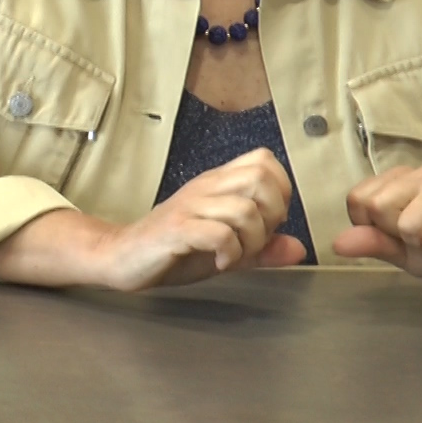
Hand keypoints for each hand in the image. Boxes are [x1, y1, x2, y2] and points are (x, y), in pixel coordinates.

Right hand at [93, 148, 308, 290]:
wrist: (122, 256)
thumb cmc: (173, 250)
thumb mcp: (226, 249)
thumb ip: (262, 248)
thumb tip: (299, 249)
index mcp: (217, 184)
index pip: (264, 160)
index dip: (281, 190)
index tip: (270, 220)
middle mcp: (205, 188)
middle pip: (260, 178)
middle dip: (272, 214)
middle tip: (256, 238)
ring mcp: (189, 206)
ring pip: (244, 208)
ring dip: (251, 240)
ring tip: (236, 255)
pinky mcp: (176, 228)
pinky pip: (219, 233)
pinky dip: (229, 252)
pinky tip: (220, 262)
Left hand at [333, 166, 421, 284]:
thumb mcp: (398, 251)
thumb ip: (370, 242)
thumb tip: (336, 243)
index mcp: (395, 180)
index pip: (357, 200)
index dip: (371, 226)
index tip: (395, 232)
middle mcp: (418, 174)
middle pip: (378, 208)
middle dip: (396, 234)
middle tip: (420, 236)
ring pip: (407, 225)